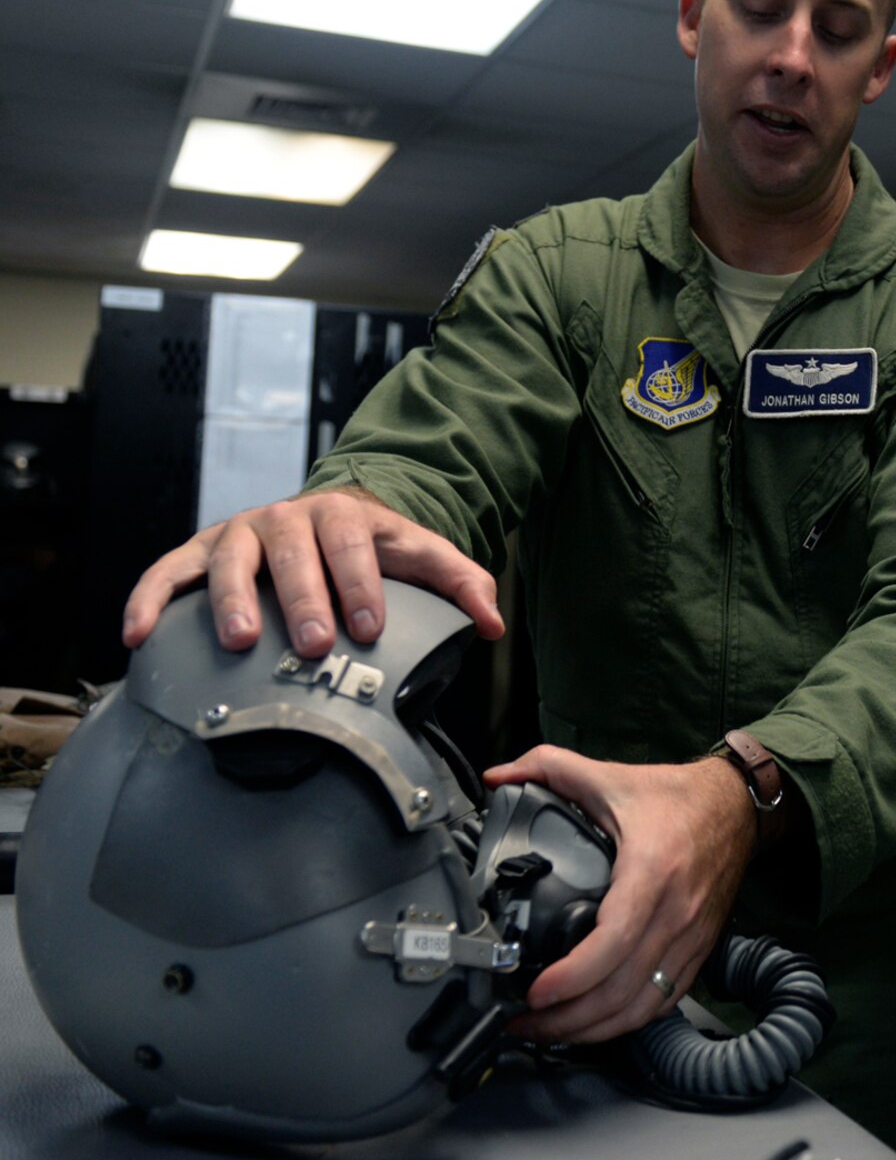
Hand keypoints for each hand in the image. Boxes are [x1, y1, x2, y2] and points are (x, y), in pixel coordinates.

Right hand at [121, 485, 503, 656]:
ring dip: (231, 601)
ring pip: (229, 561)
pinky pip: (168, 572)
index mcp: (343, 516)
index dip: (360, 584)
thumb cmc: (376, 548)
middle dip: (302, 598)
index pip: (351, 545)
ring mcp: (240, 533)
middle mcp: (286, 519)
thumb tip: (493, 623)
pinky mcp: (202, 552)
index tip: (369, 627)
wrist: (330, 519)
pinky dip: (149, 598)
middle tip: (310, 643)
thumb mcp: (424, 557)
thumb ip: (463, 585)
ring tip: (239, 641)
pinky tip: (138, 635)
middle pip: (291, 554)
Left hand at [485, 745, 757, 1044]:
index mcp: (652, 872)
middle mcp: (677, 913)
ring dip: (593, 1030)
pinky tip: (595, 1024)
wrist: (738, 806)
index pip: (614, 941)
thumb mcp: (611, 775)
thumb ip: (549, 767)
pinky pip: (663, 1001)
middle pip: (622, 990)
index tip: (535, 991)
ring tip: (550, 1030)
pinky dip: (626, 1022)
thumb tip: (498, 774)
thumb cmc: (678, 798)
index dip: (572, 977)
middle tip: (524, 1021)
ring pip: (642, 1006)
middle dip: (568, 1019)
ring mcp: (691, 937)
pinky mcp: (699, 950)